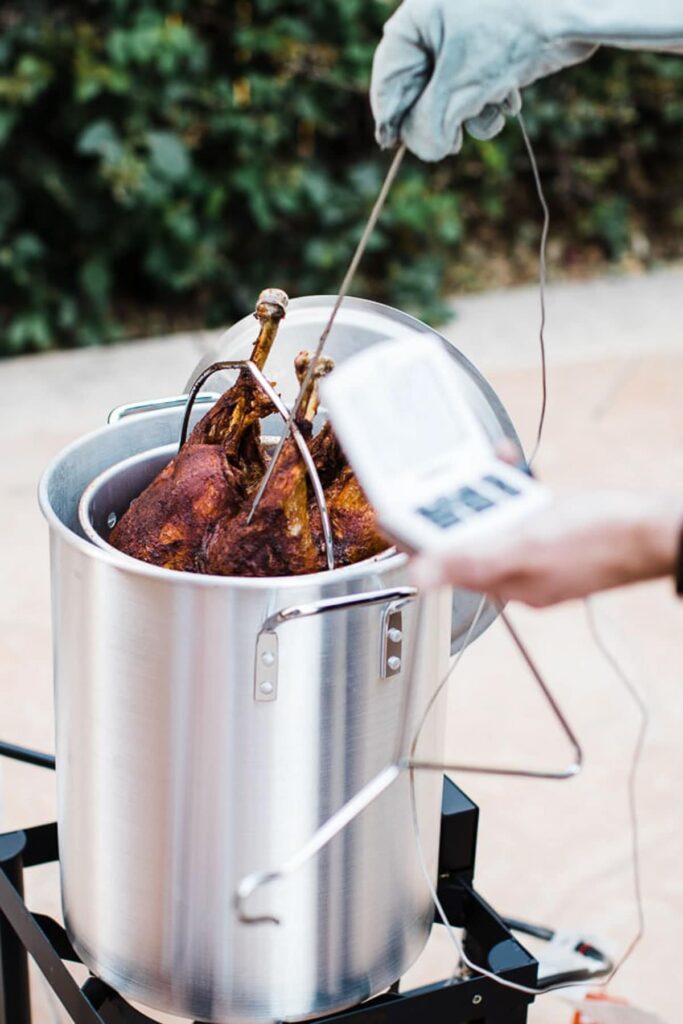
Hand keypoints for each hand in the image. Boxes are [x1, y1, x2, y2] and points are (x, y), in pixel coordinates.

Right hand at [371, 0, 595, 161]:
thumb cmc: (507, 38)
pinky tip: (510, 95)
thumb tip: (425, 151)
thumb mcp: (458, 91)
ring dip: (472, 115)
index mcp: (416, 22)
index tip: (392, 145)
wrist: (570, 13)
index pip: (388, 77)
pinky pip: (477, 94)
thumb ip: (428, 127)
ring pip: (451, 100)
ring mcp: (467, 43)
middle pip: (420, 94)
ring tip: (492, 108)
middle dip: (441, 118)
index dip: (391, 116)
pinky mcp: (493, 56)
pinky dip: (492, 103)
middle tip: (452, 141)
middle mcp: (437, 29)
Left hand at [411, 492, 682, 606]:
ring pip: (492, 521)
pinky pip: (520, 511)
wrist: (657, 530)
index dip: (413, 537)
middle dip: (449, 507)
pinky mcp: (555, 535)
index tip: (390, 512)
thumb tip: (418, 578)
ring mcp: (536, 554)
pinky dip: (513, 488)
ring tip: (482, 464)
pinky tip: (514, 466)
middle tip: (437, 478)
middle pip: (464, 539)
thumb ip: (470, 561)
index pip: (441, 562)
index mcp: (503, 581)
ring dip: (482, 491)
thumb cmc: (602, 539)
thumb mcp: (527, 545)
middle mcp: (516, 573)